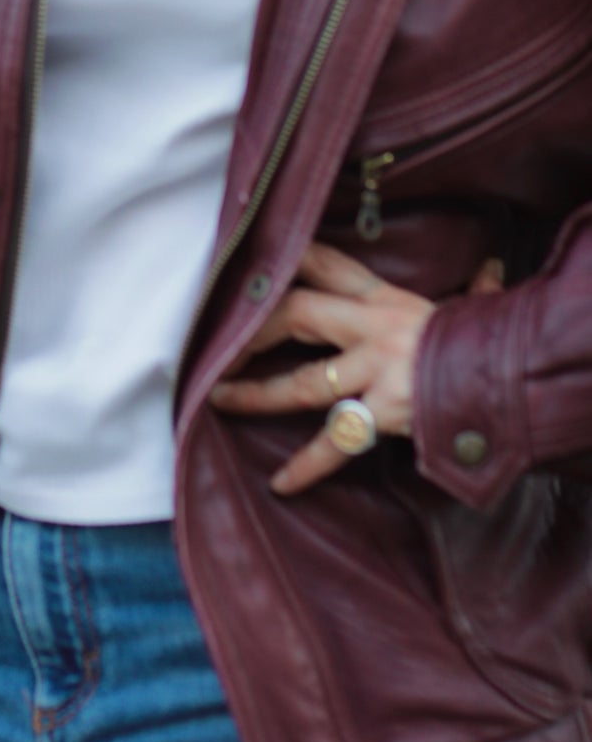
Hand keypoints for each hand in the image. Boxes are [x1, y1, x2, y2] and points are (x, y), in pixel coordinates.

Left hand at [206, 240, 504, 496]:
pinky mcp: (386, 413)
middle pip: (297, 312)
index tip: (250, 258)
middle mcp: (375, 328)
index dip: (286, 259)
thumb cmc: (491, 342)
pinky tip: (281, 483)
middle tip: (220, 343)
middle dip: (254, 328)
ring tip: (219, 399)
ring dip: (258, 393)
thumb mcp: (470, 309)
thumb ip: (473, 290)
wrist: (520, 377)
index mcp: (387, 298)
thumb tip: (491, 270)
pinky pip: (337, 442)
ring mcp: (378, 371)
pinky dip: (308, 465)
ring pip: (303, 380)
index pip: (327, 264)